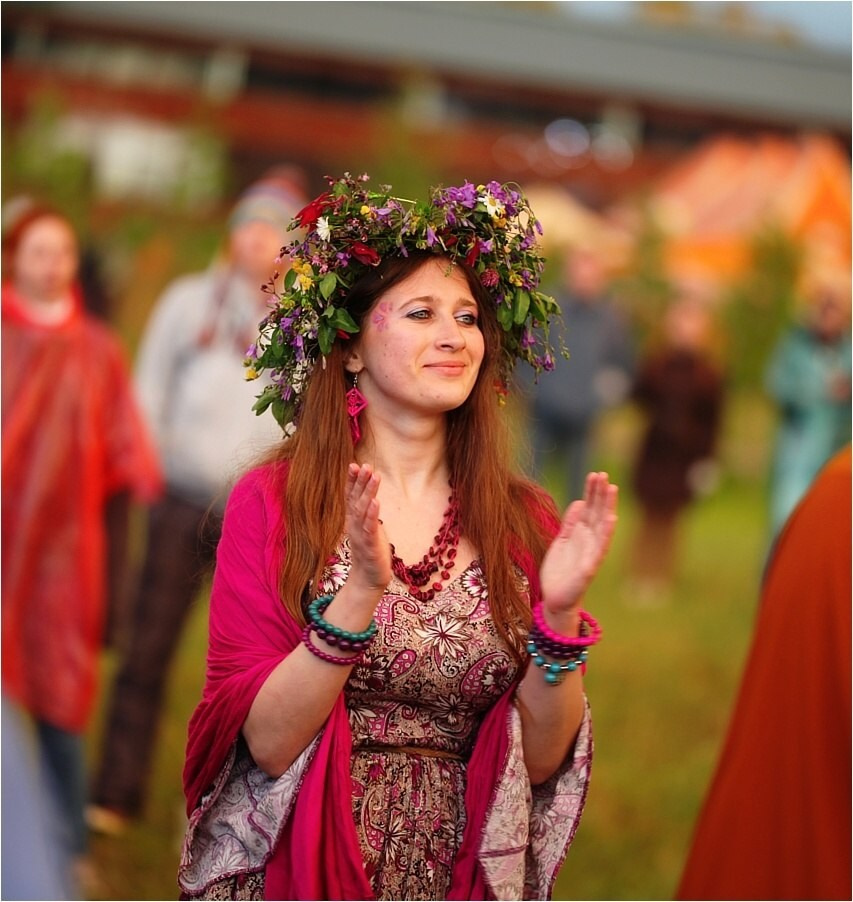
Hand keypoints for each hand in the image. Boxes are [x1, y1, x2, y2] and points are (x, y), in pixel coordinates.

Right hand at [344, 463, 391, 593]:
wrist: (368, 579)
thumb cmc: (370, 551)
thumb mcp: (367, 527)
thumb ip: (366, 512)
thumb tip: (370, 495)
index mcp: (353, 520)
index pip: (351, 497)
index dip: (352, 481)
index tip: (354, 464)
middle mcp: (354, 525)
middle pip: (356, 500)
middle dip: (360, 482)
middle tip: (365, 465)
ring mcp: (361, 535)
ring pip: (363, 510)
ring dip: (368, 492)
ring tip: (373, 476)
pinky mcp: (370, 546)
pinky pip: (370, 528)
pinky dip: (372, 514)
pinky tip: (376, 503)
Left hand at [539, 472, 617, 616]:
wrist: (556, 599)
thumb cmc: (560, 571)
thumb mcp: (562, 541)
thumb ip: (570, 523)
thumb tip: (579, 502)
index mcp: (582, 534)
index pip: (590, 508)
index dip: (592, 492)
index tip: (595, 474)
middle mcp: (589, 541)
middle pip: (597, 513)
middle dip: (601, 494)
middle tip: (604, 475)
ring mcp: (591, 554)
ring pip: (602, 527)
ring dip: (608, 507)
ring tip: (612, 490)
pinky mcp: (588, 569)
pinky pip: (598, 550)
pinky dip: (604, 535)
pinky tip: (610, 521)